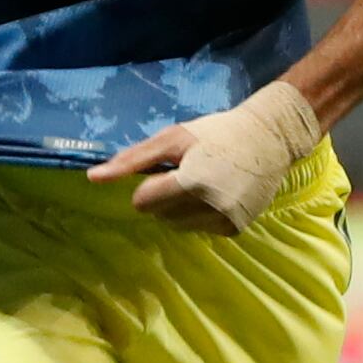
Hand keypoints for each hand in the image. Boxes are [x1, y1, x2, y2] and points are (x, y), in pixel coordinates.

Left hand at [87, 82, 321, 235]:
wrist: (270, 139)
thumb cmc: (217, 133)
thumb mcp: (173, 138)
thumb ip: (133, 160)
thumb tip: (93, 178)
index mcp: (190, 182)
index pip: (142, 202)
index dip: (149, 184)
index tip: (168, 168)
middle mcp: (207, 207)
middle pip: (158, 215)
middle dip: (164, 196)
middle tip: (188, 172)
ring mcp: (222, 221)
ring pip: (177, 225)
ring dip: (181, 208)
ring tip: (204, 182)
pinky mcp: (234, 229)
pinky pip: (200, 229)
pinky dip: (201, 214)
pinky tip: (218, 194)